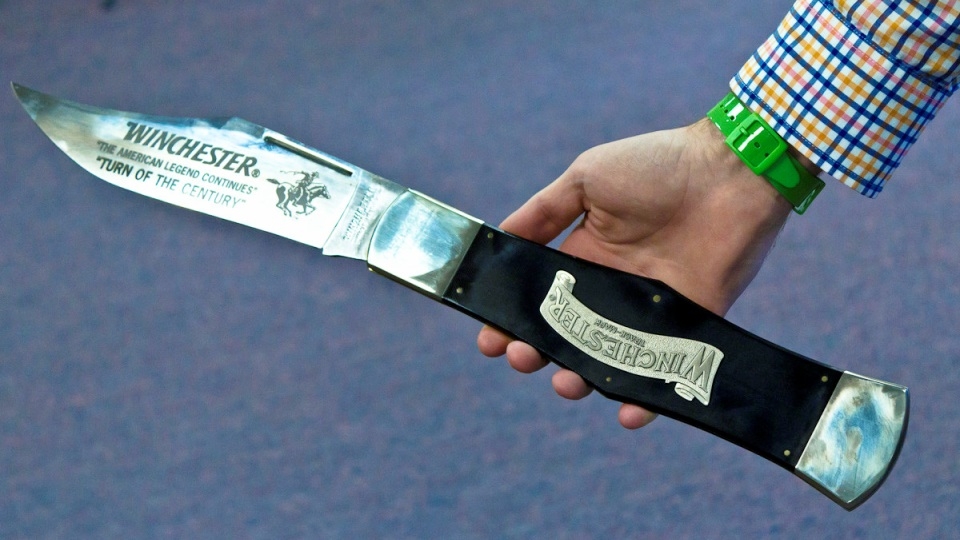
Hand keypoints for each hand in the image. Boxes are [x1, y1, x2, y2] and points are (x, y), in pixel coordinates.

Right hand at [477, 118, 792, 428]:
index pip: (539, 299)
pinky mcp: (690, 327)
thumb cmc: (657, 165)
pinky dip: (645, 399)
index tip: (488, 338)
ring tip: (566, 382)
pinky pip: (663, 372)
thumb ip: (543, 212)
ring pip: (607, 360)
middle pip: (566, 336)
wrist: (731, 170)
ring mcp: (649, 313)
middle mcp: (612, 290)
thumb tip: (497, 237)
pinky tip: (626, 413)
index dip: (510, 319)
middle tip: (522, 357)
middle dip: (536, 352)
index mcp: (584, 257)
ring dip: (579, 378)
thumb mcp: (587, 178)